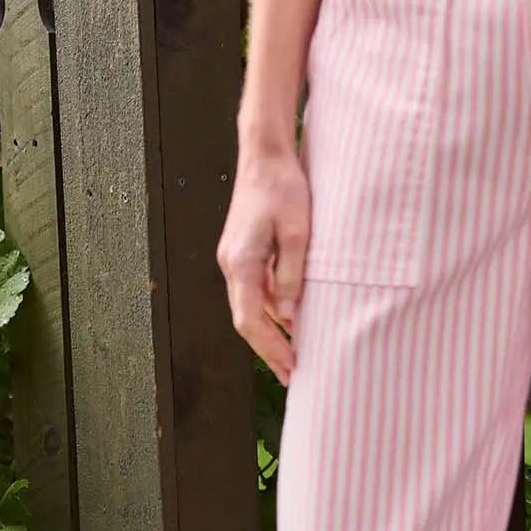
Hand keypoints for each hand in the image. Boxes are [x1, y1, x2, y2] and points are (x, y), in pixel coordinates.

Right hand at [216, 133, 310, 385]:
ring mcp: (234, 258)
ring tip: (293, 356)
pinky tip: (290, 322)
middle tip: (291, 375)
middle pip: (246, 320)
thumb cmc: (284, 188)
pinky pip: (254, 290)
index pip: (251, 320)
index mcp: (241, 263)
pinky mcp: (242, 252)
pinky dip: (270, 311)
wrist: (265, 155)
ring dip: (269, 333)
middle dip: (268, 350)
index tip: (291, 369)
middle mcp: (231, 264)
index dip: (270, 348)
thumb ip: (293, 275)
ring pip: (249, 307)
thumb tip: (290, 316)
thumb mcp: (299, 233)